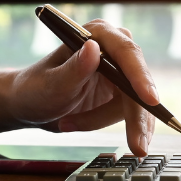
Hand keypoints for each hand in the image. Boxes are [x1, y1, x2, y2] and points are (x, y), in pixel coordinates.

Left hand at [7, 19, 159, 154]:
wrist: (30, 105)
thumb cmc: (35, 89)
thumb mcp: (51, 84)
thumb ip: (74, 68)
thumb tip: (93, 48)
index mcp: (96, 34)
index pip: (126, 53)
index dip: (140, 76)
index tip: (150, 99)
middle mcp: (112, 49)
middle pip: (138, 83)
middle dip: (135, 116)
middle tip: (137, 146)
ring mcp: (119, 71)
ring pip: (135, 103)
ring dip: (104, 120)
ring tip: (70, 123)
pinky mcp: (121, 92)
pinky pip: (131, 114)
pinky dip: (111, 126)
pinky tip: (80, 125)